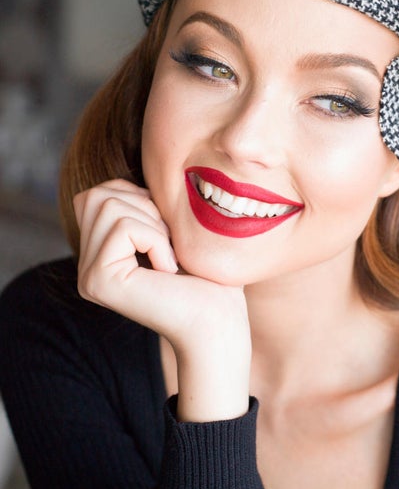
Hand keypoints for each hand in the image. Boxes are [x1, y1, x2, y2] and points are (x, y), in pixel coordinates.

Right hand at [74, 179, 250, 419]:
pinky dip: (156, 240)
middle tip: (169, 246)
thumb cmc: (210, 278)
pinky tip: (168, 270)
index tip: (169, 235)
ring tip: (169, 258)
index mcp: (101, 255)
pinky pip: (123, 228)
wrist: (221, 321)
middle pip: (98, 195)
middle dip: (145, 208)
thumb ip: (144, 206)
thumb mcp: (174, 229)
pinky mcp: (98, 282)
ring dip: (153, 224)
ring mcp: (87, 277)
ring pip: (108, 206)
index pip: (100, 194)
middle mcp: (86, 267)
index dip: (141, 200)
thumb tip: (134, 167)